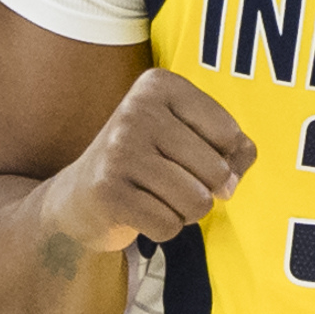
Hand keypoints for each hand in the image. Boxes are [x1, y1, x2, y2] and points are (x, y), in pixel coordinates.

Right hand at [44, 67, 255, 255]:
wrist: (81, 196)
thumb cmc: (149, 162)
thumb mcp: (191, 138)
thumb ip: (233, 149)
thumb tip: (231, 180)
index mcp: (159, 85)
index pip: (229, 134)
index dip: (223, 158)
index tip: (190, 155)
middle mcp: (136, 110)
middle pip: (216, 171)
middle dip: (205, 191)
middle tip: (172, 183)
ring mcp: (119, 150)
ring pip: (196, 202)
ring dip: (186, 212)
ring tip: (158, 198)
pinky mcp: (108, 191)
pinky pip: (169, 225)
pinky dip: (163, 228)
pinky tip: (140, 212)